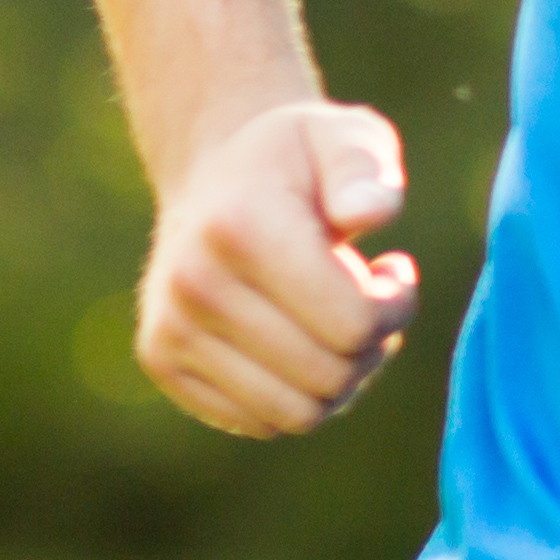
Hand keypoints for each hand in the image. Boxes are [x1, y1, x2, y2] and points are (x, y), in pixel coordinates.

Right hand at [139, 98, 418, 435]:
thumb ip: (367, 170)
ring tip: (340, 325)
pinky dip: (298, 396)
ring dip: (340, 379)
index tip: (391, 269)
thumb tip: (369, 214)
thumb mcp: (346, 137)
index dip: (396, 305)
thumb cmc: (299, 160)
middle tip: (372, 301)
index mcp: (240, 228)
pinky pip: (258, 422)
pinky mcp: (162, 362)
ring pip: (296, 414)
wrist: (215, 172)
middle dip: (373, 345)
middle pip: (328, 376)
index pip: (352, 323)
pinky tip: (303, 344)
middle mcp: (193, 285)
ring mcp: (170, 329)